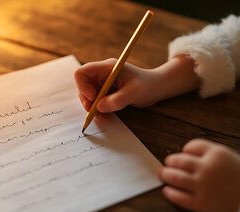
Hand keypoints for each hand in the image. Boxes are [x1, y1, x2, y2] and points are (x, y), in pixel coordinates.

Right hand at [74, 55, 200, 111]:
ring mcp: (103, 83)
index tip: (93, 98)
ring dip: (92, 107)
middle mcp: (102, 74)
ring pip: (87, 95)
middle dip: (86, 100)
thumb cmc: (148, 85)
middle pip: (82, 85)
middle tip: (94, 112)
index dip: (83, 86)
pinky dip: (98, 110)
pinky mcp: (106, 92)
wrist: (157, 88)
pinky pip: (95, 102)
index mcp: (107, 67)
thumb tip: (100, 107)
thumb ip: (117, 100)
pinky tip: (105, 116)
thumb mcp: (134, 92)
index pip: (83, 72)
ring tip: (102, 116)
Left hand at [158, 139, 239, 211]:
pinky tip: (167, 191)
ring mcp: (202, 186)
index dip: (185, 150)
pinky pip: (179, 197)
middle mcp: (207, 167)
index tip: (183, 154)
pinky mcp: (201, 203)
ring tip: (162, 174)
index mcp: (218, 154)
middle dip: (171, 162)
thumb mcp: (234, 160)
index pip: (192, 146)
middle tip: (167, 164)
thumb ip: (214, 157)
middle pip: (179, 160)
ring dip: (166, 174)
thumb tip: (191, 156)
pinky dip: (170, 193)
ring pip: (175, 177)